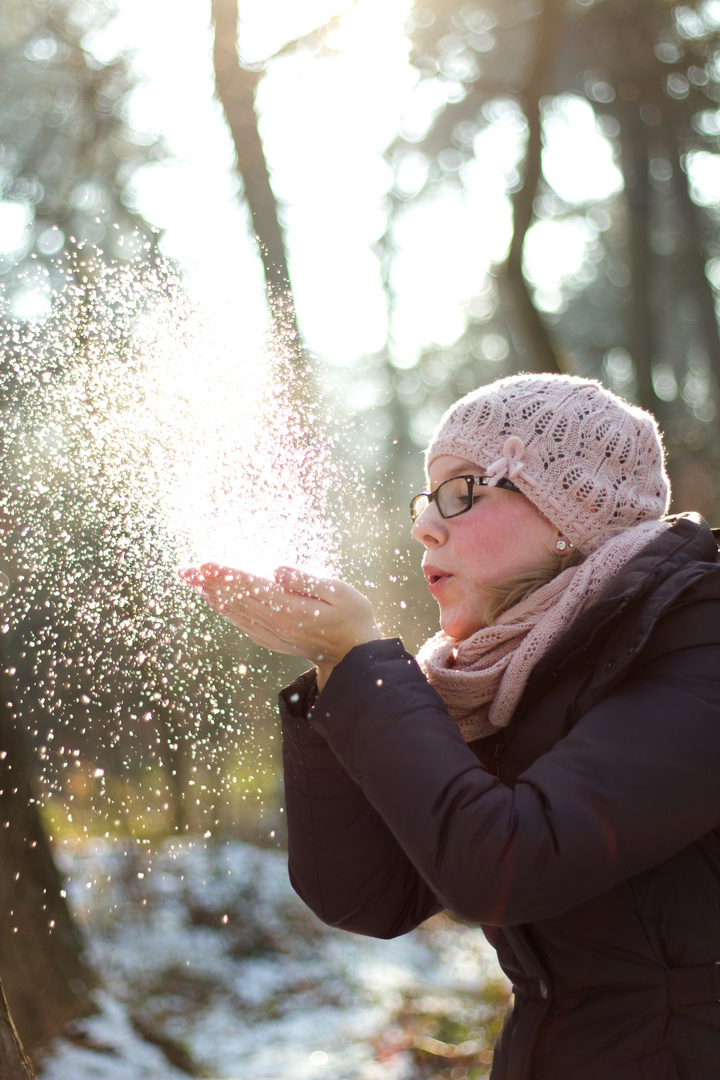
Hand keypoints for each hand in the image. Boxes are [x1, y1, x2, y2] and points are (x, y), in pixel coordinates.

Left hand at [177, 563, 379, 688]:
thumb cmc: (352, 617)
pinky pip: (243, 624)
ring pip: (235, 611)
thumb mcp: (339, 592)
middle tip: (185, 569)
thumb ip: (306, 581)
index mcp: (290, 610)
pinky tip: (217, 603)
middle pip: (236, 599)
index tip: (204, 563)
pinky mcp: (273, 639)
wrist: (354, 657)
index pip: (250, 587)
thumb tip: (276, 570)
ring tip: (192, 582)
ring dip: (212, 595)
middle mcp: (275, 624)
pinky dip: (226, 611)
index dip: (226, 574)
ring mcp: (273, 634)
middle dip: (209, 582)